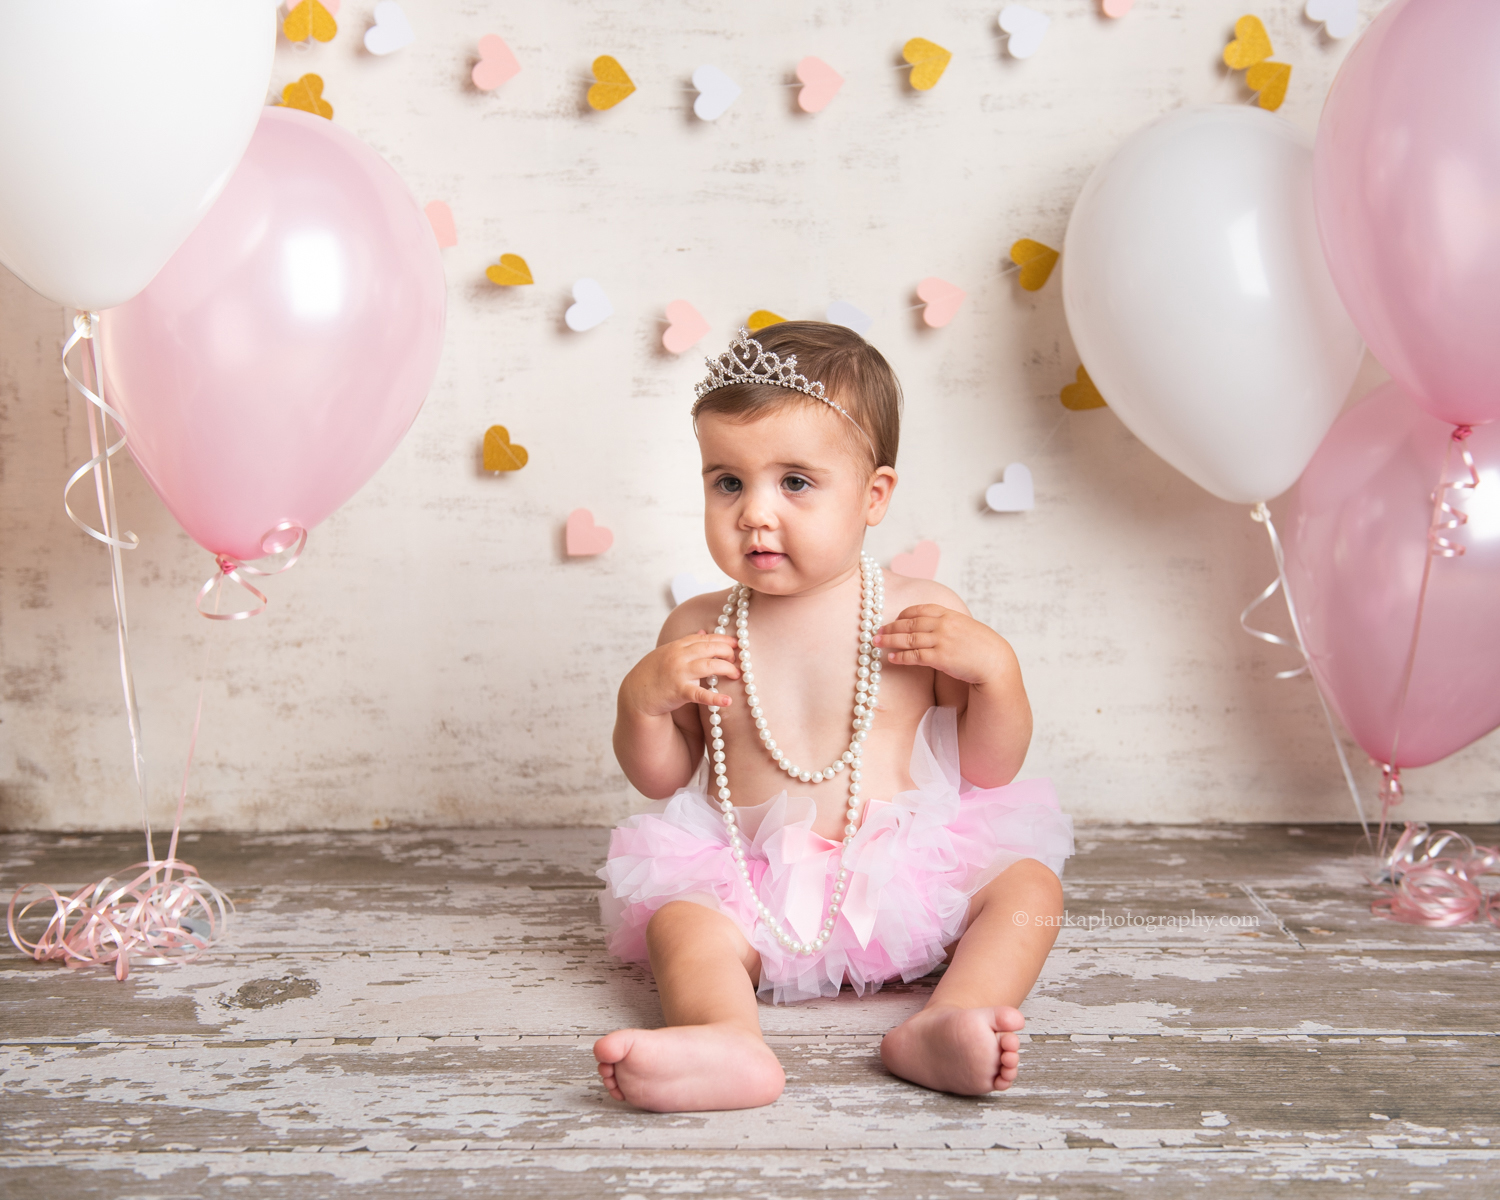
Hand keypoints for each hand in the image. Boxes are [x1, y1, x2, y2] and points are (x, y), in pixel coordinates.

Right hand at [619, 631, 739, 718]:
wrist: (635, 694)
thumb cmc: (652, 674)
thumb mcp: (666, 653)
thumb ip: (685, 643)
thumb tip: (702, 631)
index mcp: (677, 646)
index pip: (704, 638)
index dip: (723, 640)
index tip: (736, 643)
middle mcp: (678, 656)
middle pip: (709, 648)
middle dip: (727, 651)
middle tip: (737, 659)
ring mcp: (678, 673)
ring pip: (709, 665)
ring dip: (727, 668)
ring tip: (736, 674)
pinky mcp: (678, 691)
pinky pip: (700, 693)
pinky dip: (715, 697)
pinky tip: (727, 701)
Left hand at [874, 605, 1013, 686]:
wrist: (996, 662)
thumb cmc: (983, 648)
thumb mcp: (967, 628)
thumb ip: (950, 625)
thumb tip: (934, 629)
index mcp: (950, 615)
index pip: (921, 609)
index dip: (904, 614)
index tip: (895, 619)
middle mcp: (943, 625)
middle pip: (910, 623)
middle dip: (891, 627)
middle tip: (876, 631)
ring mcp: (941, 640)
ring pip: (908, 639)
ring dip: (890, 640)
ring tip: (877, 643)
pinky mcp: (941, 657)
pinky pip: (915, 656)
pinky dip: (901, 657)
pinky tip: (892, 658)